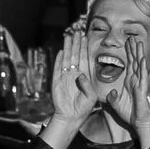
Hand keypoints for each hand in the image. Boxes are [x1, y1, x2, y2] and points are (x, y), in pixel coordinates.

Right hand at [44, 28, 101, 143]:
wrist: (71, 117)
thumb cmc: (84, 108)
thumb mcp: (92, 97)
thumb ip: (88, 85)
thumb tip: (80, 74)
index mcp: (85, 76)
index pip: (84, 58)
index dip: (84, 47)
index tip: (84, 36)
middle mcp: (75, 74)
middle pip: (75, 55)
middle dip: (76, 43)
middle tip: (76, 31)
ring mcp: (66, 77)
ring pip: (67, 58)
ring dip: (68, 48)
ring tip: (68, 37)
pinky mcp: (57, 81)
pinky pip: (58, 68)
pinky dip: (59, 60)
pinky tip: (61, 51)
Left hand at [117, 39, 149, 148]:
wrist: (137, 122)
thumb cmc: (129, 113)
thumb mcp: (116, 104)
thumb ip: (112, 97)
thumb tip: (112, 92)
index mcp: (130, 81)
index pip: (129, 63)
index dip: (128, 53)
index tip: (126, 42)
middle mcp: (136, 80)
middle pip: (134, 61)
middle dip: (133, 49)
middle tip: (132, 37)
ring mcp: (140, 83)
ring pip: (139, 65)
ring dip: (139, 54)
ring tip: (138, 42)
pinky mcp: (142, 89)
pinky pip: (142, 76)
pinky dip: (142, 67)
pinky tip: (141, 59)